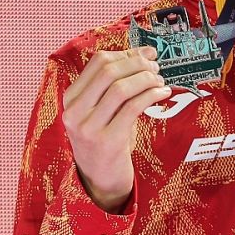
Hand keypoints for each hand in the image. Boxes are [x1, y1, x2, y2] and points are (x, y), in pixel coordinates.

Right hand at [61, 45, 171, 211]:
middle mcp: (75, 112)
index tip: (147, 54)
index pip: (98, 63)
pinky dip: (151, 96)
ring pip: (121, 88)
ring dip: (146, 79)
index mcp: (71, 99)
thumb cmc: (105, 141)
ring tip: (160, 81)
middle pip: (109, 71)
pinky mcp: (107, 141)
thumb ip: (115, 86)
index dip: (127, 53)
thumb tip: (144, 54)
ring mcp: (89, 128)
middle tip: (156, 67)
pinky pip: (132, 108)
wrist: (100, 181)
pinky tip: (163, 93)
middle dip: (138, 64)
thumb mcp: (102, 112)